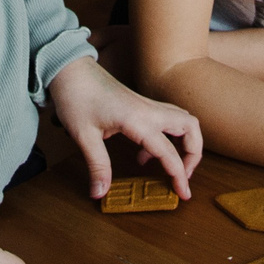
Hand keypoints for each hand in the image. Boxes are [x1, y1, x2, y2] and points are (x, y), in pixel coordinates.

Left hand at [48, 55, 203, 199]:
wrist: (70, 69)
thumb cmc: (76, 97)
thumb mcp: (84, 135)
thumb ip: (97, 165)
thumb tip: (100, 192)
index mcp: (138, 119)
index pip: (168, 151)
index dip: (178, 175)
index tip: (183, 194)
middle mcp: (149, 110)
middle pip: (190, 127)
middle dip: (194, 153)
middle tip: (182, 175)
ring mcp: (147, 105)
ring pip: (183, 120)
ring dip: (185, 142)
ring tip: (167, 166)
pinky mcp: (141, 104)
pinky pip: (167, 119)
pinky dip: (169, 137)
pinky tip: (145, 154)